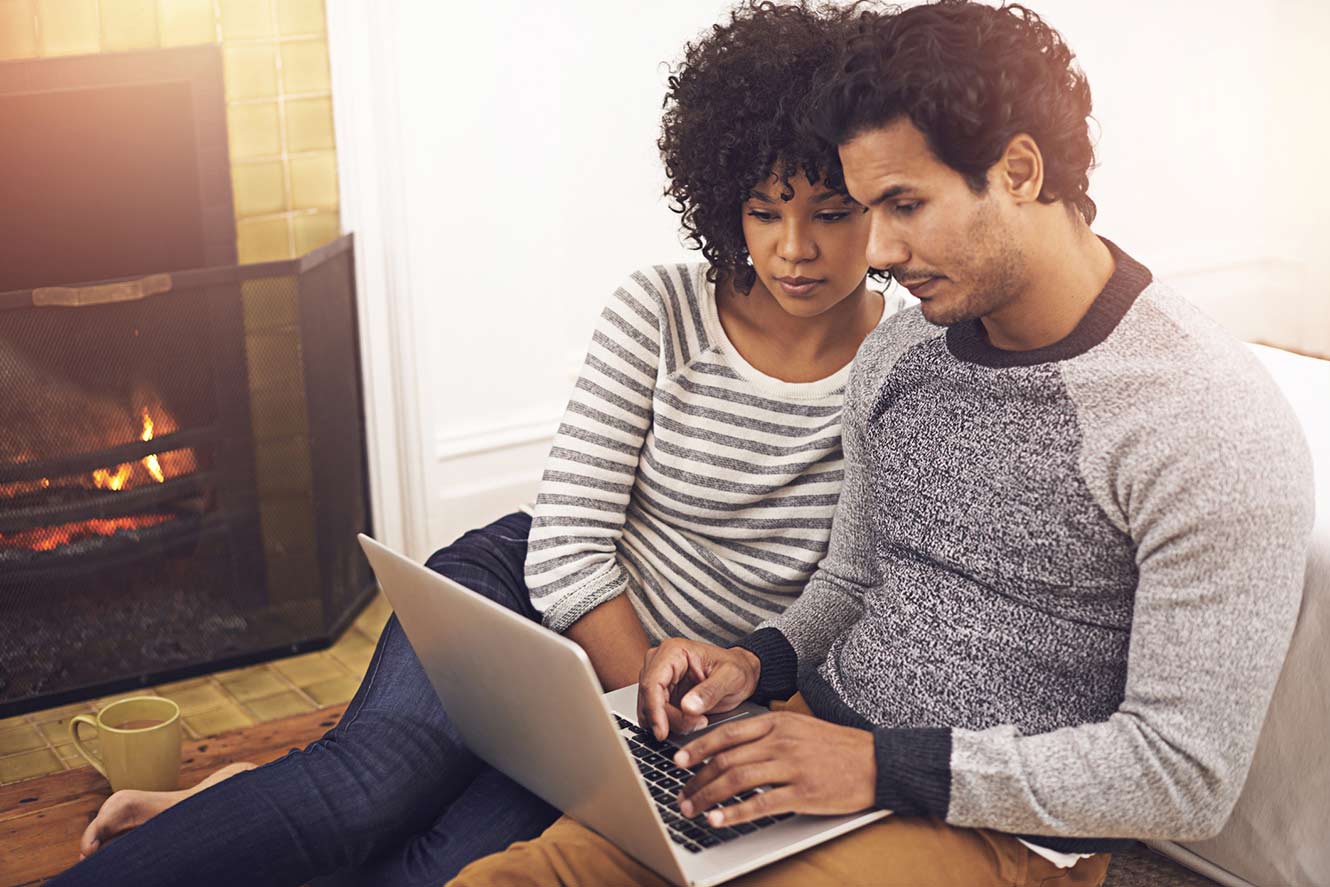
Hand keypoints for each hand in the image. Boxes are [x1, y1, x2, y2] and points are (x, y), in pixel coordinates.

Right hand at [637, 638, 760, 739]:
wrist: (742, 673)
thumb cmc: (737, 669)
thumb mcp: (732, 677)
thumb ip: (711, 691)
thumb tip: (687, 707)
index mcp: (673, 651)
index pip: (652, 683)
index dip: (654, 710)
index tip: (662, 732)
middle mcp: (660, 662)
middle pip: (649, 699)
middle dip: (669, 719)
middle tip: (697, 724)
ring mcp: (658, 678)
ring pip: (649, 710)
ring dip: (670, 723)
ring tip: (699, 720)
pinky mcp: (660, 693)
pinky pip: (655, 715)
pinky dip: (669, 724)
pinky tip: (690, 722)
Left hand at [673, 711, 875, 826]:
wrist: (876, 761)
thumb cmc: (837, 746)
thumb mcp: (799, 727)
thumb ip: (767, 734)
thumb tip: (731, 749)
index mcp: (777, 722)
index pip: (727, 733)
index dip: (698, 748)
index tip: (679, 761)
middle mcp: (780, 741)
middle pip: (726, 759)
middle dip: (697, 778)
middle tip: (682, 793)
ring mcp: (791, 766)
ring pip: (736, 781)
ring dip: (708, 797)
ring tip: (692, 809)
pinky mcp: (802, 792)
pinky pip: (760, 804)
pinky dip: (734, 813)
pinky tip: (718, 820)